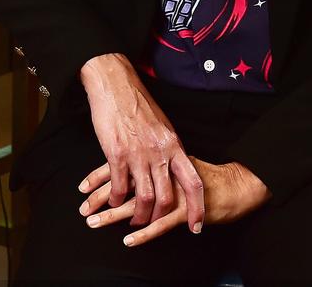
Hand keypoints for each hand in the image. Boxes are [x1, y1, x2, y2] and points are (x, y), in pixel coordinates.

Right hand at [79, 53, 203, 229]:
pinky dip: (117, 199)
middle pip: (167, 198)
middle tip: (155, 225)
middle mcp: (159, 152)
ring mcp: (138, 154)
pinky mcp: (117, 153)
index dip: (197, 208)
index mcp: (174, 145)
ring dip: (139, 215)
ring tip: (133, 220)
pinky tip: (115, 201)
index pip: (193, 183)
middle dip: (161, 218)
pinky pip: (119, 187)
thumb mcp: (162, 125)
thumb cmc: (138, 104)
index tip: (197, 226)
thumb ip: (169, 148)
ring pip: (144, 198)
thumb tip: (174, 165)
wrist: (116, 85)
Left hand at [79, 158, 270, 247]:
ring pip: (136, 203)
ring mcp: (171, 190)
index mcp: (154, 156)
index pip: (121, 164)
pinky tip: (127, 239)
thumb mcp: (168, 159)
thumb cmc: (197, 171)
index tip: (82, 188)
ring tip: (93, 222)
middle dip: (99, 198)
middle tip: (82, 208)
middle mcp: (160, 171)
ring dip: (112, 215)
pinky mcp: (184, 209)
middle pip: (123, 184)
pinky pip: (160, 223)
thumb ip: (149, 161)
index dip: (99, 178)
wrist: (228, 184)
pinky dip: (142, 232)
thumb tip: (126, 164)